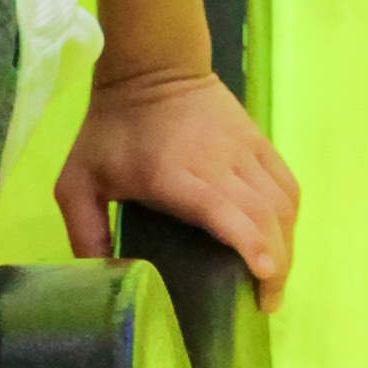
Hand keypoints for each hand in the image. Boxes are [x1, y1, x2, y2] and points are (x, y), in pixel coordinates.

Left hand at [56, 64, 298, 309]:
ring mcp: (244, 149)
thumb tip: (101, 280)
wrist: (151, 64)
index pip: (222, 208)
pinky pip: (286, 184)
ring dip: (287, 244)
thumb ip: (85, 233)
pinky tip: (281, 240)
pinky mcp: (259, 141)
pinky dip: (289, 217)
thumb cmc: (112, 128)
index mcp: (173, 174)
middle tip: (266, 303)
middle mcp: (218, 162)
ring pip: (281, 202)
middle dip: (275, 264)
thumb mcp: (78, 180)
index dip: (248, 242)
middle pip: (263, 215)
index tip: (263, 274)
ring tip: (275, 278)